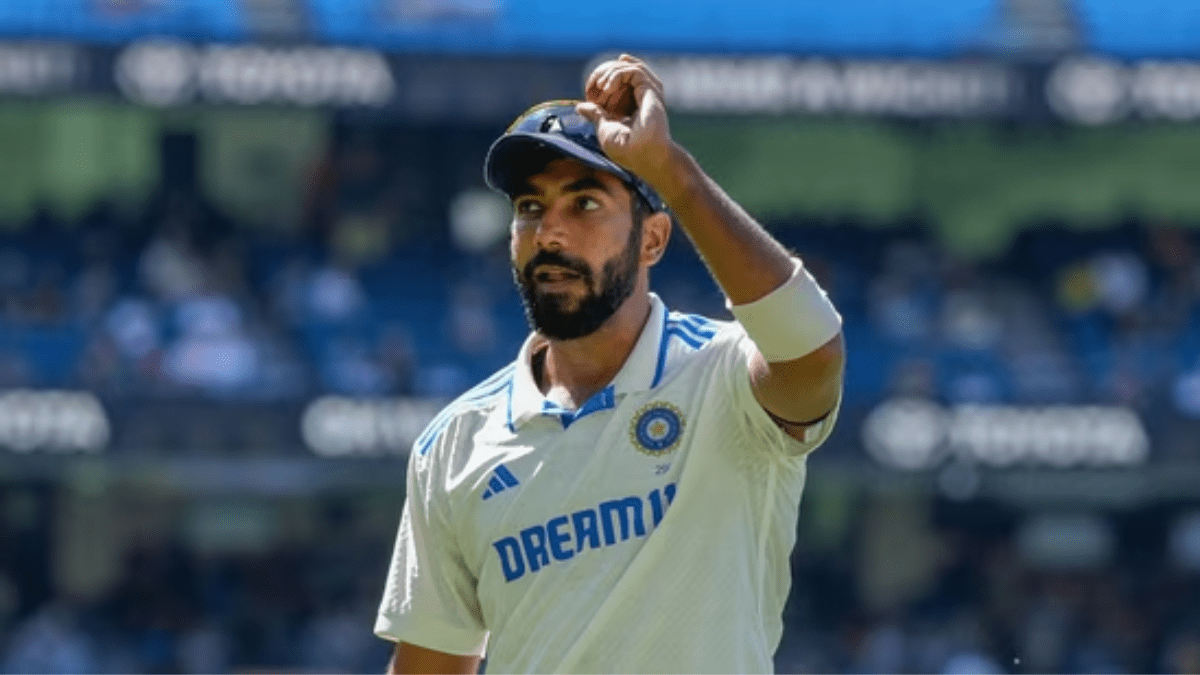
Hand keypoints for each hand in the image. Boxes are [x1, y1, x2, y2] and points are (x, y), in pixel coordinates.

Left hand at [576, 54, 674, 186]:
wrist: (643, 156)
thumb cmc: (627, 150)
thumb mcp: (605, 129)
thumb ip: (596, 115)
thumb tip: (580, 107)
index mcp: (631, 108)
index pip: (618, 84)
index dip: (604, 79)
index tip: (591, 86)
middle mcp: (641, 99)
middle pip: (624, 71)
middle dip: (606, 71)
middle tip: (595, 83)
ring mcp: (647, 94)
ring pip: (631, 67)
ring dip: (612, 71)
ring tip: (600, 85)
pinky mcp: (651, 91)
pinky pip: (635, 71)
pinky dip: (618, 74)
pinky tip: (607, 87)